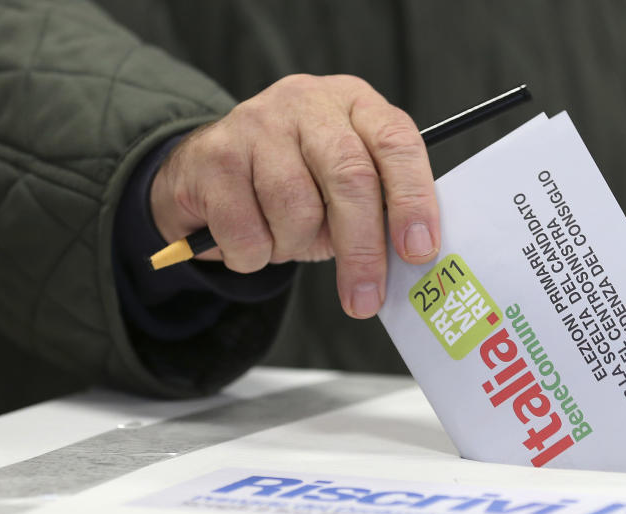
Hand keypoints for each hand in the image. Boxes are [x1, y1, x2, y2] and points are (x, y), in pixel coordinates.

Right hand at [150, 74, 439, 317]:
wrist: (206, 170)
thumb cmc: (297, 184)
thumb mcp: (344, 188)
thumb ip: (381, 210)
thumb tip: (412, 259)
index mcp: (356, 105)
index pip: (396, 143)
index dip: (413, 199)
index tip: (419, 250)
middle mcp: (309, 103)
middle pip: (350, 177)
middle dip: (363, 248)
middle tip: (367, 299)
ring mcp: (257, 122)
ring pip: (295, 208)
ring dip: (294, 246)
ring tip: (285, 239)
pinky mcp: (214, 155)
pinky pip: (246, 231)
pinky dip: (253, 254)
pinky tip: (250, 238)